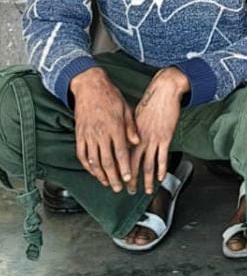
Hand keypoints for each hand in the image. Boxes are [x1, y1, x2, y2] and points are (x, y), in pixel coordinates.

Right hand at [70, 67, 139, 192]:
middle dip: (113, 177)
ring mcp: (88, 135)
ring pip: (94, 161)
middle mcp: (101, 133)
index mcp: (115, 126)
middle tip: (118, 188)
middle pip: (107, 161)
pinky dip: (87, 166)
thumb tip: (137, 142)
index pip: (121, 152)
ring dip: (100, 175)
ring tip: (107, 184)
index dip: (124, 167)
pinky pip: (82, 155)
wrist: (90, 86)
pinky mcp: (79, 135)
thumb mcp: (126, 108)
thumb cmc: (111, 96)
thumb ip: (131, 127)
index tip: (127, 179)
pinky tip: (93, 172)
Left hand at [132, 67, 187, 194]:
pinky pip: (163, 157)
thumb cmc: (150, 100)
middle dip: (131, 180)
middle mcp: (141, 139)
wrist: (164, 90)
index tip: (118, 179)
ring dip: (146, 180)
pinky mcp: (165, 137)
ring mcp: (153, 139)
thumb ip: (130, 130)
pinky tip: (160, 178)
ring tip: (146, 190)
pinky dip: (161, 169)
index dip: (120, 170)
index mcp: (132, 134)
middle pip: (133, 164)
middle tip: (129, 191)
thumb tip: (126, 142)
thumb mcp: (135, 114)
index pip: (123, 157)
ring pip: (148, 164)